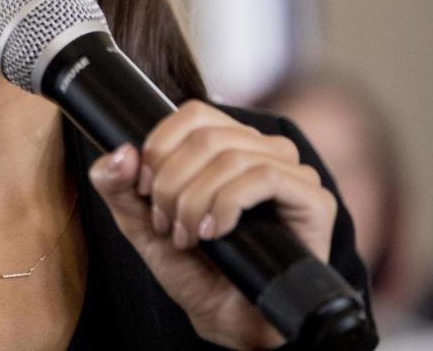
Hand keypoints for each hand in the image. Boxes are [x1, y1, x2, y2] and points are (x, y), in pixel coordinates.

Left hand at [88, 100, 336, 349]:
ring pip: (233, 156)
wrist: (226, 318)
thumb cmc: (191, 266)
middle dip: (172, 183)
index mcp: (226, 144)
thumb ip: (118, 186)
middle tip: (165, 224)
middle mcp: (261, 150)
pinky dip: (228, 202)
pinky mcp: (314, 200)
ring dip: (196, 200)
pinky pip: (266, 176)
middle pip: (207, 137)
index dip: (160, 146)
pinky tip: (215, 232)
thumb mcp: (141, 222)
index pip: (192, 114)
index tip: (143, 189)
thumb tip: (120, 152)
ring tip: (188, 237)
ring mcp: (292, 173)